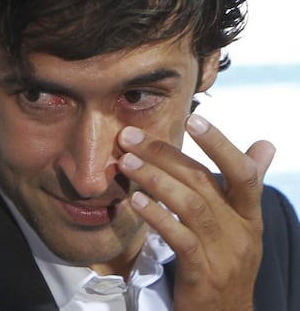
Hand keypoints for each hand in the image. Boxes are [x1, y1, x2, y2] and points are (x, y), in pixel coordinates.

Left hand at [117, 114, 275, 310]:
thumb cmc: (228, 261)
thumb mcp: (242, 223)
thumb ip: (245, 185)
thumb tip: (265, 144)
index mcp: (249, 214)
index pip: (242, 172)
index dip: (220, 144)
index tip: (193, 119)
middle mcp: (241, 230)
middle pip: (203, 182)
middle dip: (164, 154)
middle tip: (129, 136)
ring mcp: (222, 252)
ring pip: (190, 205)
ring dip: (155, 180)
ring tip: (126, 162)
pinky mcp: (201, 273)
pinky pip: (179, 238)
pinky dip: (156, 216)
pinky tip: (135, 201)